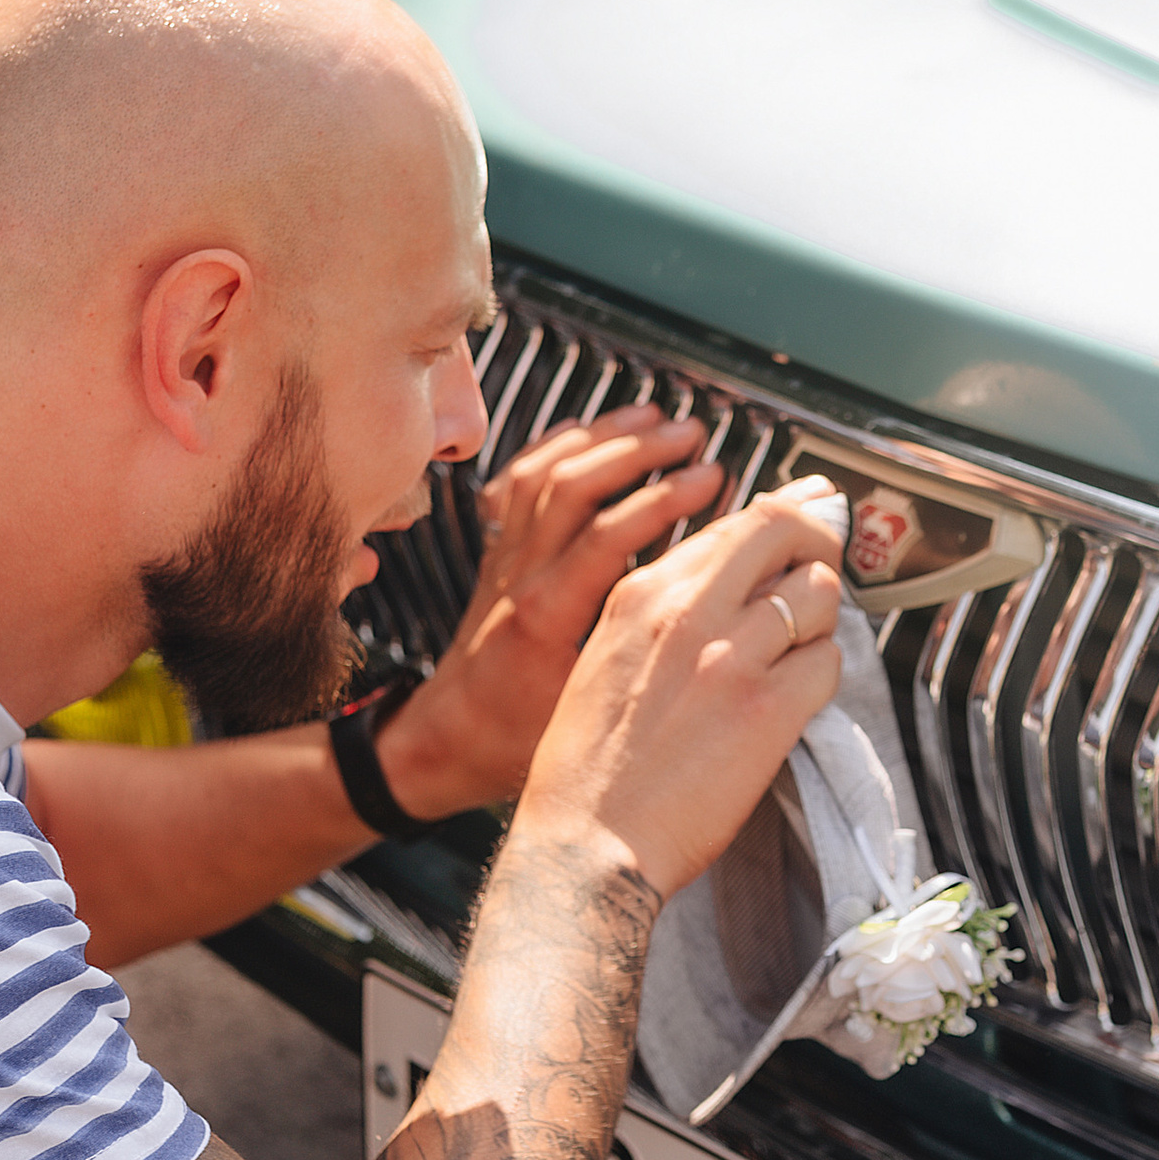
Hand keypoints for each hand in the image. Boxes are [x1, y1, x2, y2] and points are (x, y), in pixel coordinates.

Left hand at [378, 404, 721, 817]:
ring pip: (546, 471)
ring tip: (654, 418)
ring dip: (602, 437)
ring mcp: (504, 558)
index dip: (664, 500)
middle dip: (639, 451)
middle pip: (575, 486)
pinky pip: (518, 481)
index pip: (607, 534)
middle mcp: (519, 574)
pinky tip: (590, 431)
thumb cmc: (512, 739)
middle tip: (694, 436)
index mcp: (545, 615)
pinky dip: (555, 446)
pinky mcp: (497, 553)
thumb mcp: (586, 711)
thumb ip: (637, 663)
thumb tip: (711, 625)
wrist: (445, 742)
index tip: (712, 480)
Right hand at [512, 479, 849, 899]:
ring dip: (822, 615)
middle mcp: (686, 610)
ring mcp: (729, 657)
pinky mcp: (767, 710)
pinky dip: (825, 672)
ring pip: (818, 591)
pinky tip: (799, 694)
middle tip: (828, 564)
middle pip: (785, 530)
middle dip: (819, 540)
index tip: (808, 512)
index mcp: (640, 593)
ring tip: (802, 646)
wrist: (583, 843)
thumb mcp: (607, 659)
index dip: (784, 516)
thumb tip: (726, 580)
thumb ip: (664, 614)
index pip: (734, 525)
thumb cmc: (589, 770)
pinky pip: (830, 660)